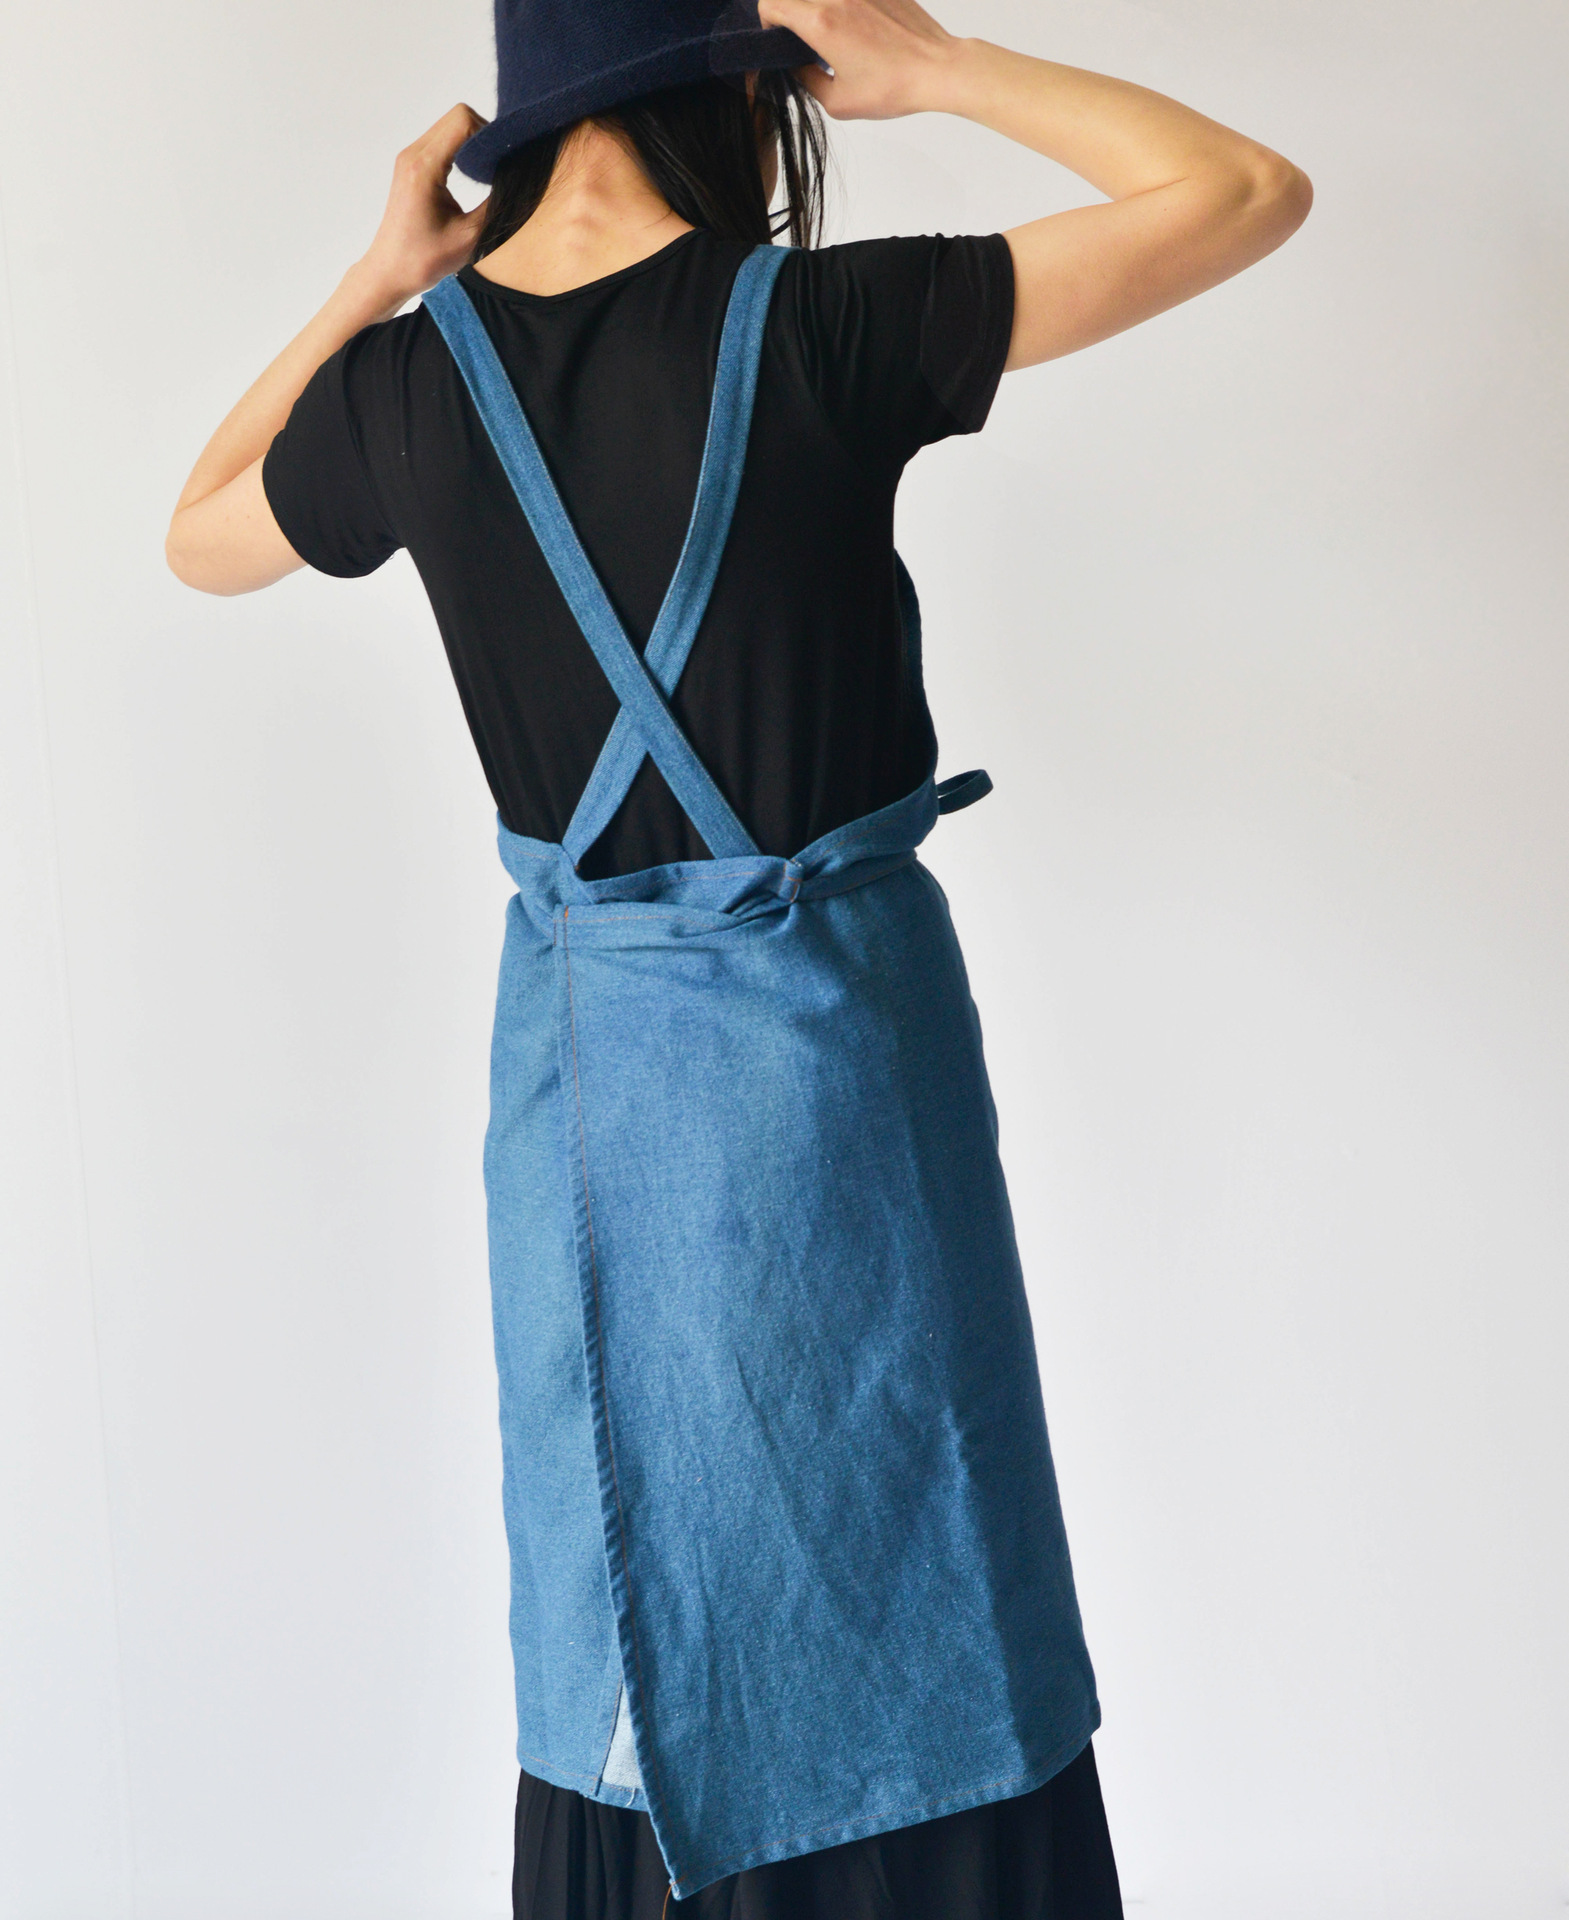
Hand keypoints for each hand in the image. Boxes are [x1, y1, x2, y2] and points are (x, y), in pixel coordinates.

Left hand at [354, 104, 491, 312]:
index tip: (505, 160)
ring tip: (488, 172)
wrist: (389, 272)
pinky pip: (443, 140)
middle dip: (485, 135)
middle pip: (458, 116)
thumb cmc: (424, 260)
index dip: (491, 134)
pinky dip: (463, 148)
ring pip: (451, 125)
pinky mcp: (412, 164)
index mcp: (424, 168)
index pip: (463, 121)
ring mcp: (410, 157)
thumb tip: (517, 179)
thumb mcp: (470, 237)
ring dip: (475, 141)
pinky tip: (473, 174)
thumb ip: (496, 204)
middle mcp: (413, 154)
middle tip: (500, 166)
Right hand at [757, 0, 962, 119]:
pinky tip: (859, 28)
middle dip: (790, 14)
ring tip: (832, 34)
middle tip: (802, 39)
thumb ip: (807, 80)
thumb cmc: (892, 87)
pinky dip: (843, 6)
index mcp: (821, 22)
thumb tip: (797, 67)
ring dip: (817, 9)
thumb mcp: (838, 102)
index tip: (776, 38)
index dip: (766, 22)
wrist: (937, 69)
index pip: (772, 4)